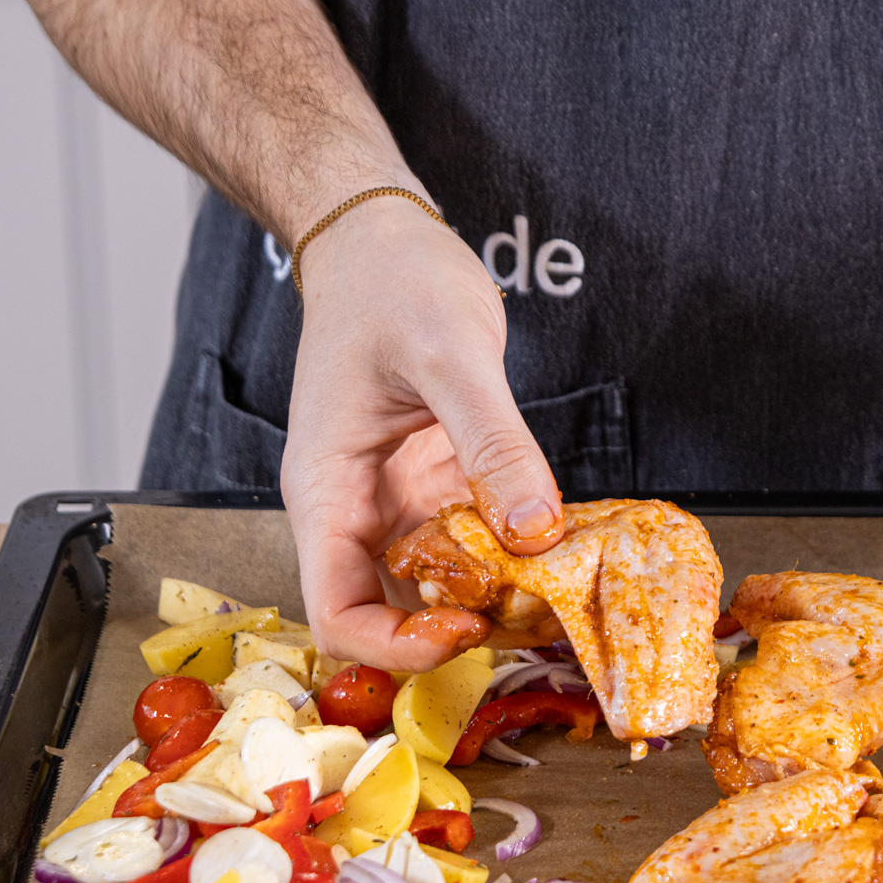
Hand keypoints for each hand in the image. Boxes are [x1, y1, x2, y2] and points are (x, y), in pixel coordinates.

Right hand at [281, 189, 563, 672]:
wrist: (381, 237)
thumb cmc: (391, 280)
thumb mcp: (450, 356)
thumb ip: (493, 444)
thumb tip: (534, 531)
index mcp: (326, 490)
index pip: (336, 611)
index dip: (397, 644)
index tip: (466, 628)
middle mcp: (354, 508)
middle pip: (386, 611)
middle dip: (454, 629)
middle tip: (530, 619)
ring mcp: (394, 499)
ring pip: (432, 583)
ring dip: (487, 597)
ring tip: (553, 591)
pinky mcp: (432, 483)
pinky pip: (467, 542)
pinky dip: (507, 553)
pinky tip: (555, 546)